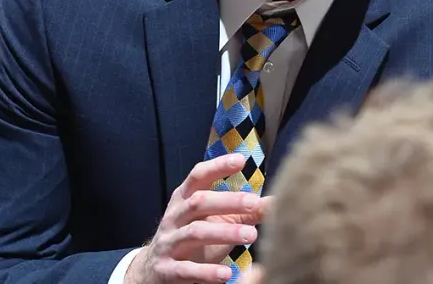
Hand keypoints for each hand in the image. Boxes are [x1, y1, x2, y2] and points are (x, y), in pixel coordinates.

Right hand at [125, 154, 271, 283]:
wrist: (155, 271)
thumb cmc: (194, 242)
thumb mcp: (216, 222)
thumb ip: (244, 213)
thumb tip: (277, 201)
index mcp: (184, 200)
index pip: (198, 176)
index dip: (217, 167)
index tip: (240, 160)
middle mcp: (174, 217)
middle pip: (199, 203)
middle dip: (227, 201)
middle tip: (254, 203)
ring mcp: (168, 242)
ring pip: (194, 233)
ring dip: (223, 233)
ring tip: (251, 236)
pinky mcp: (166, 269)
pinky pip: (186, 269)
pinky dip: (206, 272)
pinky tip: (226, 273)